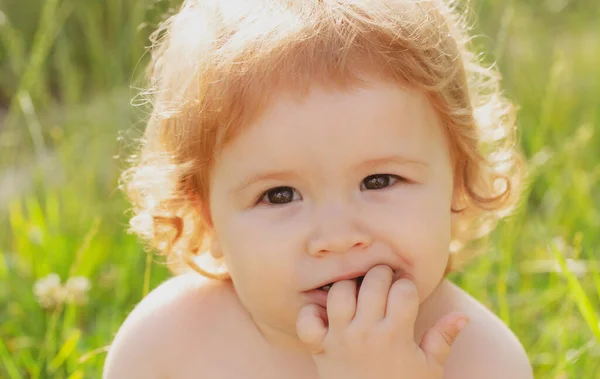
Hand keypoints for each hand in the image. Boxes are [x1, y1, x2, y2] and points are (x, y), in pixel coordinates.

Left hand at [296, 265, 467, 378]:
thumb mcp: (429, 368)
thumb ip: (443, 339)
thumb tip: (463, 315)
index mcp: (396, 335)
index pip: (403, 289)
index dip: (406, 285)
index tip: (405, 292)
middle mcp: (366, 332)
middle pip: (372, 282)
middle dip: (381, 275)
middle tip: (384, 283)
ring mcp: (340, 338)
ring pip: (339, 292)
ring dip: (349, 287)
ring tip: (358, 295)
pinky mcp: (319, 348)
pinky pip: (307, 320)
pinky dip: (312, 312)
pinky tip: (327, 314)